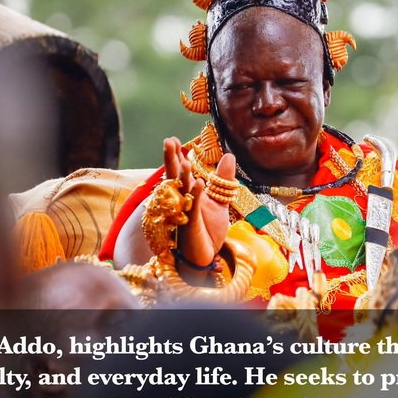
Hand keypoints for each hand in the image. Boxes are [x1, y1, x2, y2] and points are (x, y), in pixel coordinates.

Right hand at [163, 137, 235, 275]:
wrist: (206, 257)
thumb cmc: (208, 231)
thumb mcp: (220, 203)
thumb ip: (223, 181)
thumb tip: (229, 155)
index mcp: (187, 196)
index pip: (180, 173)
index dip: (177, 157)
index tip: (173, 140)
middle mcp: (182, 203)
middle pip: (175, 179)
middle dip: (172, 161)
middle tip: (168, 141)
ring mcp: (185, 215)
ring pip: (182, 194)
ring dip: (183, 178)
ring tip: (183, 161)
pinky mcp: (191, 228)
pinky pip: (193, 210)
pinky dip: (197, 196)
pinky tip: (200, 183)